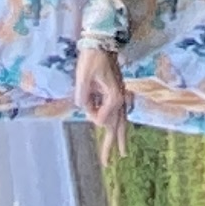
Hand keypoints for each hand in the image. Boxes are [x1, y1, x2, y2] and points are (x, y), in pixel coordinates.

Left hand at [74, 43, 129, 159]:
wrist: (102, 42)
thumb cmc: (92, 58)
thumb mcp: (83, 76)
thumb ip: (82, 95)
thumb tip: (83, 107)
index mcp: (114, 96)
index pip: (100, 118)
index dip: (90, 113)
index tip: (85, 99)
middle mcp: (120, 99)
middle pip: (117, 127)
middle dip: (112, 145)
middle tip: (108, 163)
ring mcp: (120, 96)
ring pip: (121, 122)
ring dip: (119, 137)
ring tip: (121, 153)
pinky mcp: (117, 92)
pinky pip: (120, 113)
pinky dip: (120, 124)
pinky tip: (120, 131)